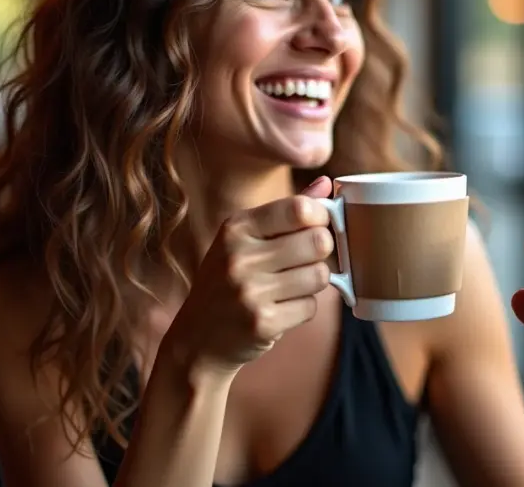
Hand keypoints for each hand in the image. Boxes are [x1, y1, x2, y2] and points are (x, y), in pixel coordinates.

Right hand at [161, 177, 334, 377]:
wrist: (196, 340)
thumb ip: (286, 211)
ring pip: (320, 275)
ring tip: (291, 286)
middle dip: (321, 251)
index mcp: (236, 228)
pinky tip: (281, 308)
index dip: (320, 217)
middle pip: (318, 241)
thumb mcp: (245, 239)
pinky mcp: (262, 323)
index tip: (317, 226)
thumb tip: (327, 184)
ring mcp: (250, 292)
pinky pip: (311, 307)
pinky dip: (303, 308)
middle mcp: (239, 257)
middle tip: (306, 259)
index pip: (298, 208)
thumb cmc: (228, 282)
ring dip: (313, 282)